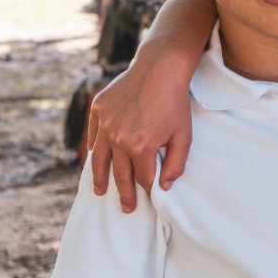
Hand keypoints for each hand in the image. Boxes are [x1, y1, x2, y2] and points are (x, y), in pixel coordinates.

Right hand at [87, 66, 192, 213]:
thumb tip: (164, 187)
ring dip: (100, 178)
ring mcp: (105, 124)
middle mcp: (118, 138)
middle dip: (124, 193)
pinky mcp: (98, 110)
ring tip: (100, 192)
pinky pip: (93, 136)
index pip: (143, 177)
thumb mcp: (184, 135)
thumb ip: (176, 164)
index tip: (148, 198)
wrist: (159, 69)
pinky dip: (94, 150)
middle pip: (120, 173)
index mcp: (141, 146)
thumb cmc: (175, 103)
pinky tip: (95, 159)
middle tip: (126, 208)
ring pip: (99, 159)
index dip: (147, 188)